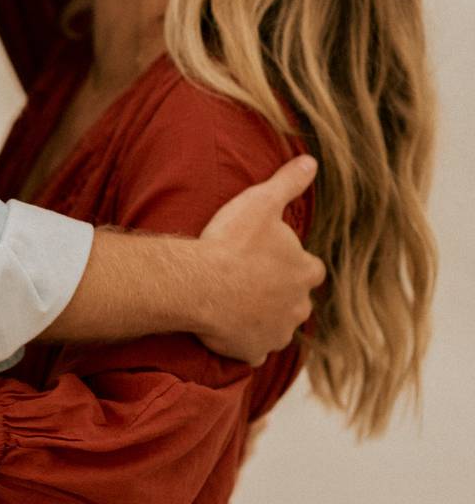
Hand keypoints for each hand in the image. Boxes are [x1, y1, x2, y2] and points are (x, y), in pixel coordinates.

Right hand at [196, 155, 325, 364]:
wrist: (200, 284)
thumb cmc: (231, 242)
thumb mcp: (261, 202)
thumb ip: (288, 182)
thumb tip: (311, 160)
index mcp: (305, 271)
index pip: (310, 268)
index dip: (292, 263)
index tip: (270, 257)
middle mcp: (299, 306)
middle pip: (296, 301)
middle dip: (280, 294)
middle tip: (249, 280)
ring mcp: (277, 332)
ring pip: (278, 327)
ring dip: (263, 318)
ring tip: (236, 304)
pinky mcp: (253, 352)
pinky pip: (254, 351)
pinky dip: (245, 344)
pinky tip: (227, 330)